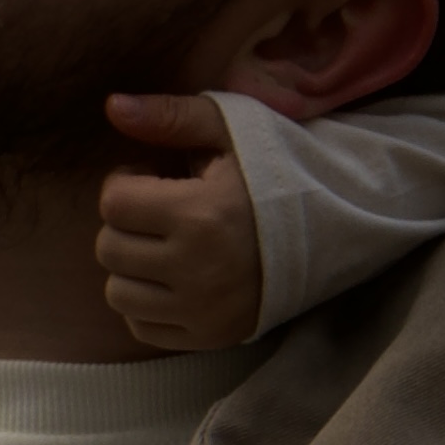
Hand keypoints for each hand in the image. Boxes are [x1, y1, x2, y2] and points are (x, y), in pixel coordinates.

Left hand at [98, 95, 266, 354]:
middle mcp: (198, 269)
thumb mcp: (230, 131)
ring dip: (132, 266)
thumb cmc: (277, 172)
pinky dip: (147, 303)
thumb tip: (112, 106)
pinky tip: (174, 278)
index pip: (114, 203)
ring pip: (118, 293)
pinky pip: (141, 328)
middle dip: (126, 224)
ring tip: (166, 245)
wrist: (335, 228)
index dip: (126, 184)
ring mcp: (204, 310)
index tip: (154, 179)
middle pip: (110, 249)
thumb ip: (170, 116)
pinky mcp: (210, 338)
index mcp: (202, 214)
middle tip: (160, 212)